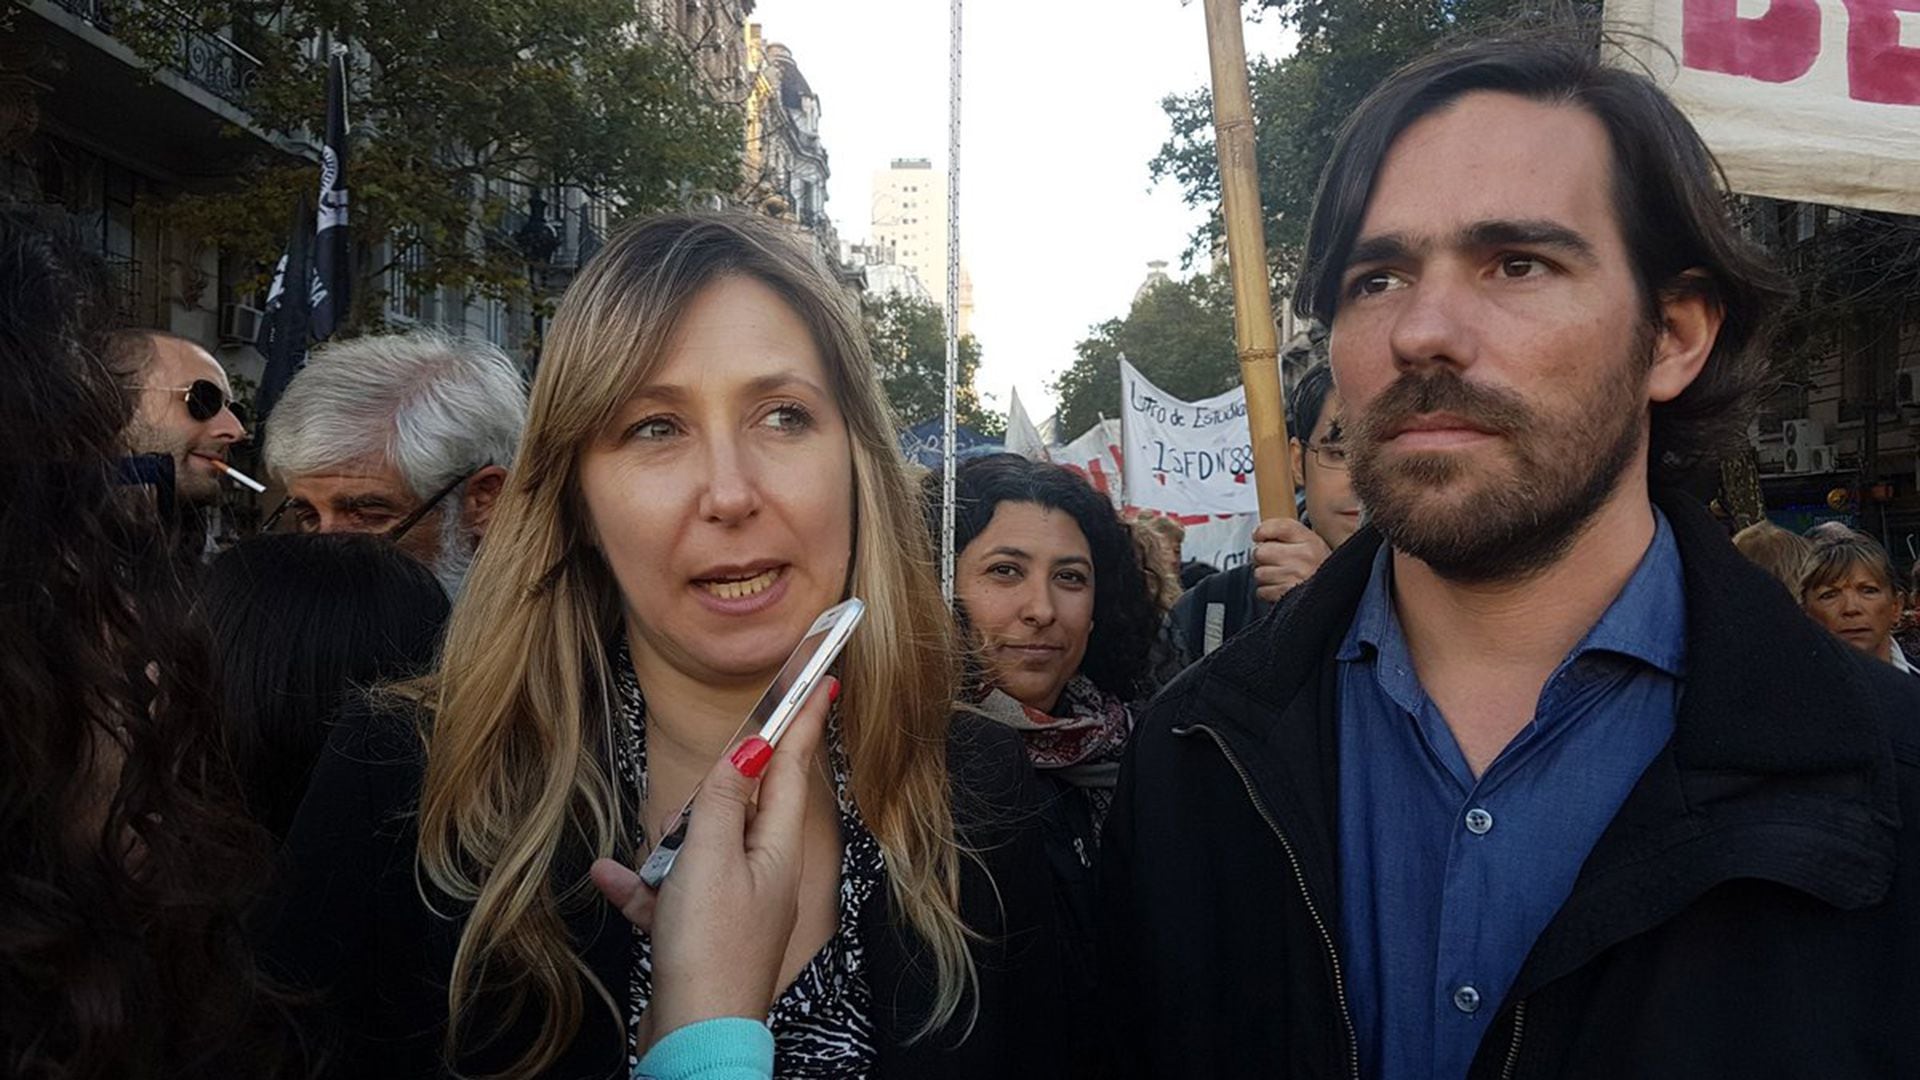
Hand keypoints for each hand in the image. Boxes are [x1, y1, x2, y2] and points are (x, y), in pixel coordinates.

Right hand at [589, 675, 836, 1053]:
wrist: (695, 1037)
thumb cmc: (709, 949)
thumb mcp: (711, 859)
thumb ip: (723, 800)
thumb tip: (749, 750)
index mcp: (776, 848)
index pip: (791, 767)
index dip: (801, 721)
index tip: (823, 680)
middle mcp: (763, 871)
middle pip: (735, 806)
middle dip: (701, 806)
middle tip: (686, 831)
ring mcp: (734, 902)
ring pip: (697, 847)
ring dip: (666, 852)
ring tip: (657, 876)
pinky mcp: (702, 930)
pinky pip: (669, 892)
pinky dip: (644, 887)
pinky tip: (614, 880)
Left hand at [1250, 516, 1331, 602]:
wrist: (1335, 593)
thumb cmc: (1319, 568)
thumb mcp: (1311, 544)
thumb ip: (1288, 534)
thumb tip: (1259, 534)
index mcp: (1311, 541)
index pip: (1279, 527)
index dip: (1263, 530)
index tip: (1258, 536)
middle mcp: (1304, 557)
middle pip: (1261, 551)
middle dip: (1262, 557)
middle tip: (1272, 560)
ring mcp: (1296, 576)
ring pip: (1259, 573)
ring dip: (1265, 576)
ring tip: (1279, 576)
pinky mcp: (1288, 594)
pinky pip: (1262, 591)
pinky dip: (1267, 592)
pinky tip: (1280, 587)